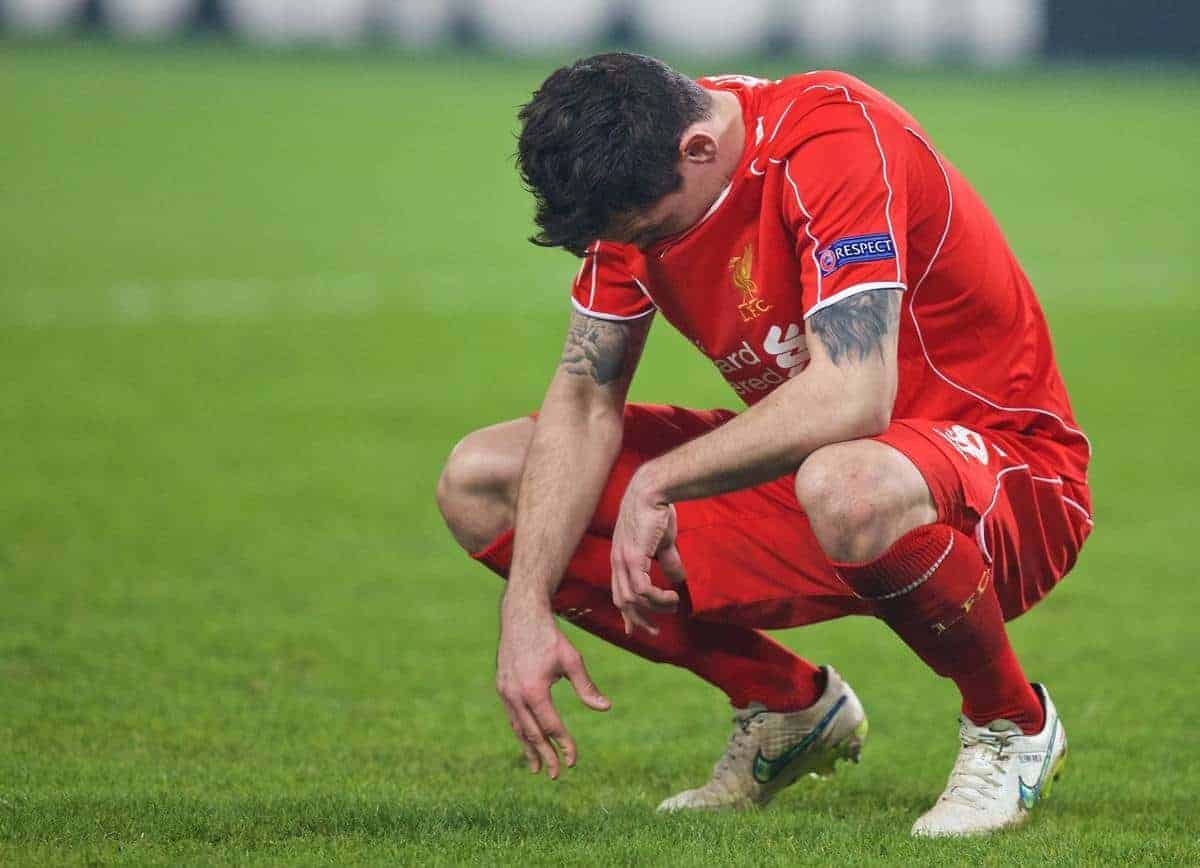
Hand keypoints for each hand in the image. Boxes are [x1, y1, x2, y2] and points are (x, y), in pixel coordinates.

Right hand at [495, 599, 610, 778]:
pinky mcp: (502, 687)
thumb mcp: (572, 661)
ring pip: (518, 728)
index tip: (573, 760)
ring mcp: (505, 692)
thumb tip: (605, 708)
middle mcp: (515, 695)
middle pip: (532, 734)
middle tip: (556, 775)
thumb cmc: (550, 638)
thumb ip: (586, 687)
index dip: (564, 745)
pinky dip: (521, 731)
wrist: (521, 616)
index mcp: (534, 691)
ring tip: (537, 768)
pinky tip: (528, 740)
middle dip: (545, 756)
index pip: (551, 726)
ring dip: (529, 749)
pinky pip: (512, 716)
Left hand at [610, 470, 684, 635]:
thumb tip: (678, 579)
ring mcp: (623, 561)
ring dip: (653, 609)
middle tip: (655, 632)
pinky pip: (642, 590)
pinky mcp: (633, 558)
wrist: (653, 490)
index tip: (635, 629)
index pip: (619, 592)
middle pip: (621, 602)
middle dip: (637, 620)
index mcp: (620, 558)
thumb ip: (668, 561)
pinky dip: (657, 598)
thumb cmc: (658, 511)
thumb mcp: (664, 543)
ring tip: (672, 606)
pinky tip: (673, 596)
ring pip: (632, 599)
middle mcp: (617, 562)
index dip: (627, 613)